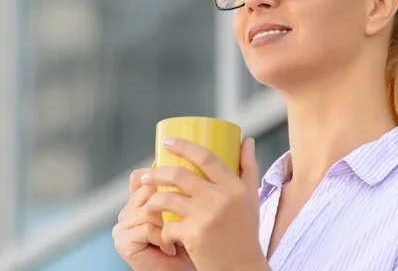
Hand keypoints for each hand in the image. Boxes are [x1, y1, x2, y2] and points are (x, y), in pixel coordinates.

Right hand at [113, 168, 195, 270]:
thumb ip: (175, 188)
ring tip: (177, 237)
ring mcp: (122, 226)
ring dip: (169, 223)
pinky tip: (170, 248)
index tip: (180, 189)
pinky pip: (147, 227)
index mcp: (137, 201)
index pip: (142, 177)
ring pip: (150, 208)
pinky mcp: (122, 241)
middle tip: (182, 221)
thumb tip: (185, 161)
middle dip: (170, 204)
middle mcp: (127, 211)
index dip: (160, 179)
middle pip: (148, 190)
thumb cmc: (188, 242)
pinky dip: (164, 237)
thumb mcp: (183, 209)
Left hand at [140, 138, 267, 270]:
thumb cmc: (245, 231)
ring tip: (148, 201)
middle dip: (157, 172)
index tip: (166, 142)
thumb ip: (249, 167)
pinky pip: (167, 226)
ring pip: (166, 198)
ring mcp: (206, 217)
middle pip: (180, 175)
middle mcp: (221, 199)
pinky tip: (162, 232)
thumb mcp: (251, 197)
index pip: (206, 157)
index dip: (183, 146)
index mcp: (235, 187)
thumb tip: (246, 139)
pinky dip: (161, 229)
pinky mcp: (193, 236)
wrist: (242, 268)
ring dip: (152, 199)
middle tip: (146, 174)